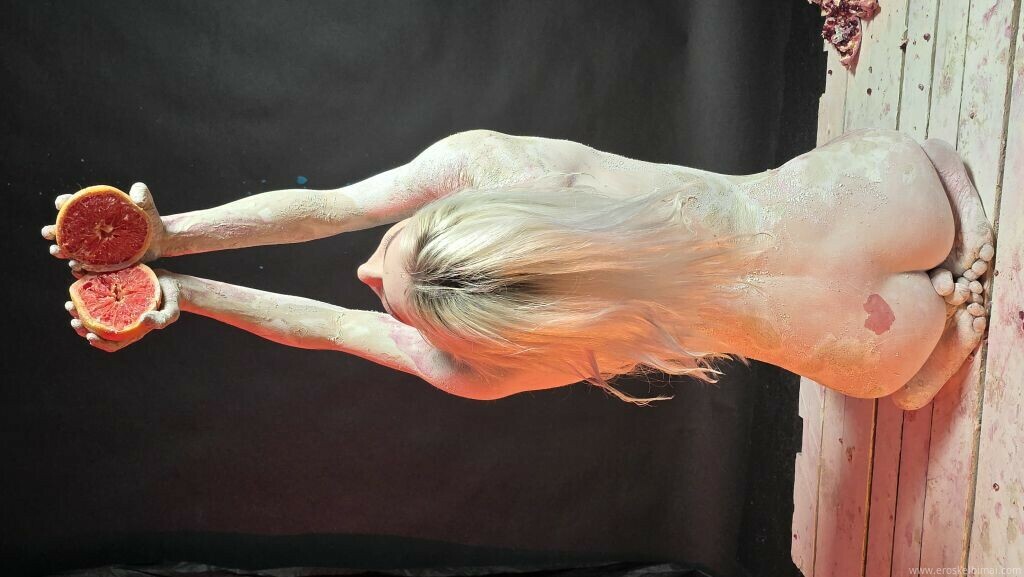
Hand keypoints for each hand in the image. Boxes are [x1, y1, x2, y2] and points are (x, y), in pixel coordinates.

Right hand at [42, 182, 167, 272]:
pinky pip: (86, 267)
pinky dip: (79, 268)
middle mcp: (90, 229)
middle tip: (48, 233)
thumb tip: (137, 194)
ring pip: (72, 249)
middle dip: (54, 230)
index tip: (60, 204)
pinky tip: (76, 268)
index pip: (75, 204)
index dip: (65, 202)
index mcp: (95, 212)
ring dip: (62, 251)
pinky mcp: (102, 262)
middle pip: (66, 229)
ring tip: (59, 252)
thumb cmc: (147, 219)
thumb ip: (142, 195)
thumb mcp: (146, 204)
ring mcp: (95, 246)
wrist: (158, 239)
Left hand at [66, 268, 181, 351]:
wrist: (173, 284)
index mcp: (131, 330)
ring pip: (92, 312)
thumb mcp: (171, 313)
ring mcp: (116, 307)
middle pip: (97, 328)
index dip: (100, 343)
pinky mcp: (114, 292)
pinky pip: (97, 293)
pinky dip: (87, 288)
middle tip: (73, 318)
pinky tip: (79, 281)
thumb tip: (143, 321)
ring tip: (71, 303)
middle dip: (82, 326)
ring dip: (79, 309)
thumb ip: (160, 320)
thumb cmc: (173, 302)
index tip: (89, 337)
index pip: (113, 343)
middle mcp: (120, 320)